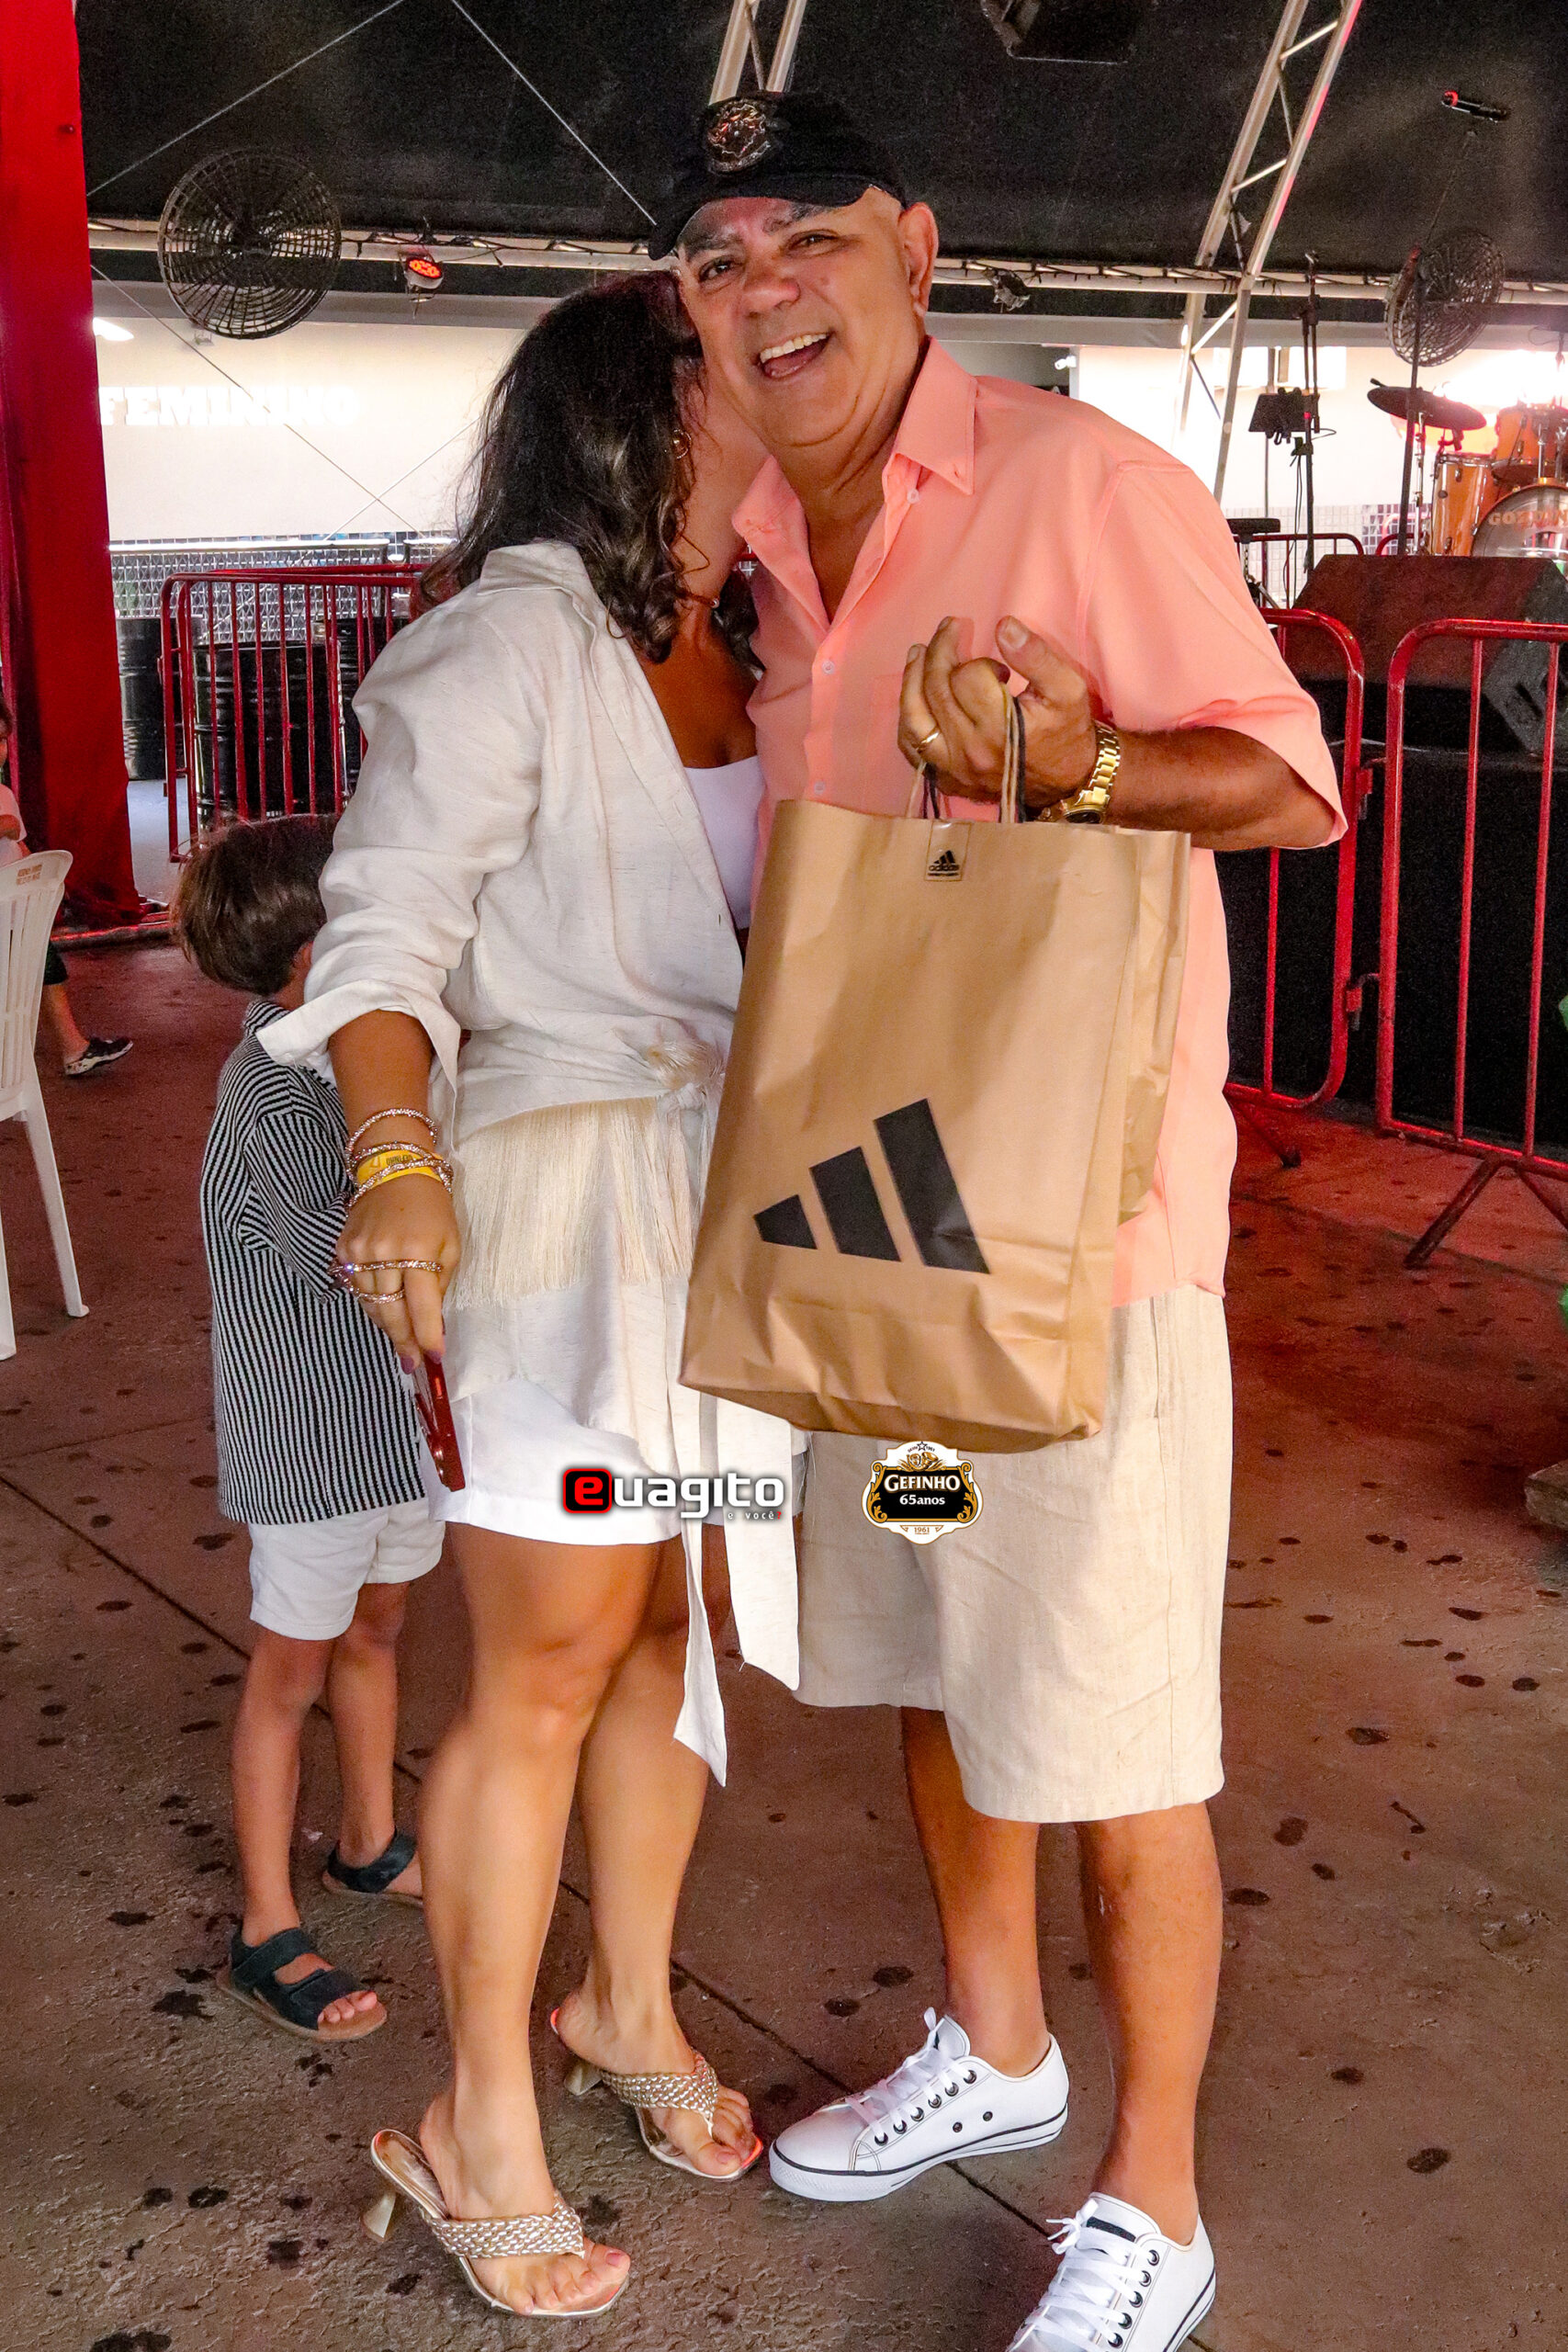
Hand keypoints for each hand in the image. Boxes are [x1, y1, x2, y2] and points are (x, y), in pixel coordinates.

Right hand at [334, 1172, 459, 1362]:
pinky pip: (355, 1286)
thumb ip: (440, 1282)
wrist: (394, 1169)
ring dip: (386, 1325)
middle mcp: (384, 1253)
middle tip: (411, 1363)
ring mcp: (359, 1250)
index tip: (433, 1357)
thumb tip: (432, 1320)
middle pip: (391, 1311)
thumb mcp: (451, 1242)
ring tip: (400, 1341)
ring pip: (370, 1303)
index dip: (427, 1336)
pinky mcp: (343, 1247)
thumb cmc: (432, 1208)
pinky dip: (370, 1302)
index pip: (422, 1306)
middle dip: (403, 1341)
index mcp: (417, 1250)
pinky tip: (382, 1311)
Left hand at [898, 614, 1101, 812]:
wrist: (1069, 784)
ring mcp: (954, 768)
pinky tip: (913, 695)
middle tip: (948, 628)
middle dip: (939, 652)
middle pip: (936, 691)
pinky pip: (912, 748)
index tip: (997, 669)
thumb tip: (1004, 625)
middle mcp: (970, 751)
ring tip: (918, 653)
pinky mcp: (947, 779)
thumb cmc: (1068, 733)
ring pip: (915, 720)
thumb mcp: (1068, 689)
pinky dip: (908, 718)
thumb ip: (1036, 656)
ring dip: (911, 681)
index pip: (967, 679)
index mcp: (1000, 729)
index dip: (978, 662)